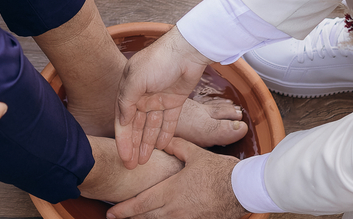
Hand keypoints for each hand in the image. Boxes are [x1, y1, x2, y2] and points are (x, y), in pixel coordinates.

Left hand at [106, 139, 243, 218]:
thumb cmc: (218, 171)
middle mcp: (174, 209)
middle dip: (130, 217)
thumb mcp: (194, 154)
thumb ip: (176, 146)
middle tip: (117, 216)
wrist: (241, 189)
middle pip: (146, 217)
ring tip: (135, 218)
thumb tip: (164, 140)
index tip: (111, 212)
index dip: (124, 209)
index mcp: (170, 191)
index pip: (140, 203)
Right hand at [116, 27, 211, 168]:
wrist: (187, 51)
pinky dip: (164, 134)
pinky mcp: (175, 101)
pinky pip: (168, 122)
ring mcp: (159, 98)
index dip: (123, 139)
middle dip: (133, 145)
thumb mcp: (136, 79)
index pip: (123, 119)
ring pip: (151, 126)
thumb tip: (122, 122)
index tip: (123, 157)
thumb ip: (126, 101)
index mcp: (129, 88)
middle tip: (132, 165)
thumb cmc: (159, 60)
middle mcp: (143, 95)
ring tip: (144, 161)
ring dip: (147, 143)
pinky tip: (160, 146)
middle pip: (136, 126)